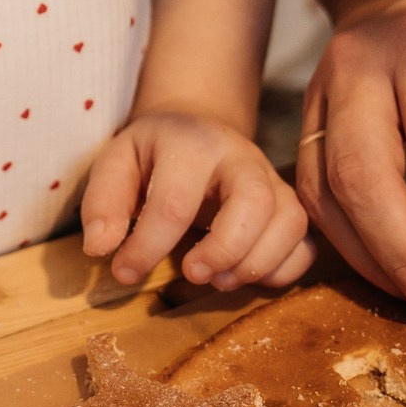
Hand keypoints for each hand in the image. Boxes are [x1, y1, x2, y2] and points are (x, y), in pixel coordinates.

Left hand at [80, 109, 314, 290]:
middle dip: (224, 249)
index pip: (175, 201)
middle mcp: (241, 157)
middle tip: (191, 273)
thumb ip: (103, 202)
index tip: (125, 273)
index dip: (148, 247)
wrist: (196, 126)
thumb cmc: (152, 153)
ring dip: (256, 262)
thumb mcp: (117, 162)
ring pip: (289, 221)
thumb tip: (101, 248)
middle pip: (254, 201)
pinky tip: (248, 277)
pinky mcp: (289, 204)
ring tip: (218, 280)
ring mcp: (271, 180)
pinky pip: (304, 242)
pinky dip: (283, 269)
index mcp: (191, 144)